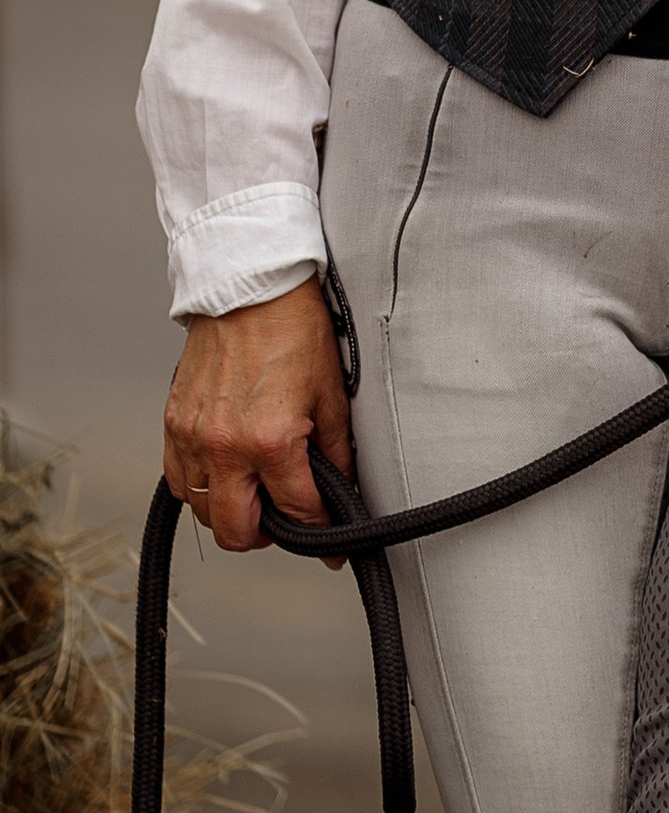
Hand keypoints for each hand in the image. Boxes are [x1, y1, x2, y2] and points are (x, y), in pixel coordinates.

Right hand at [164, 277, 351, 556]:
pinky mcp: (173, 424)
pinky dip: (199, 487)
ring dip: (230, 512)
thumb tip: (342, 490)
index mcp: (270, 440)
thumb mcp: (331, 390)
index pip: (297, 512)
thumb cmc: (293, 326)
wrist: (250, 285)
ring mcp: (193, 438)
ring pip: (204, 513)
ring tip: (255, 490)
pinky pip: (177, 482)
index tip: (328, 536)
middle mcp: (226, 447)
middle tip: (285, 517)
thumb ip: (336, 449)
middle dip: (267, 535)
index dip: (319, 527)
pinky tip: (223, 471)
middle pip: (238, 533)